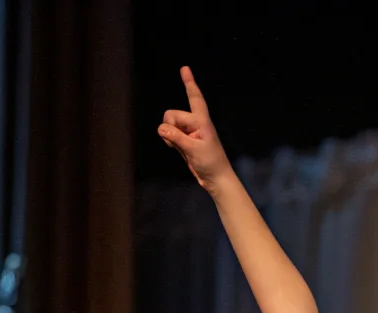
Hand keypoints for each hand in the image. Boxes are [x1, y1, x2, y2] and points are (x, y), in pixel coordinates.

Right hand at [158, 66, 232, 191]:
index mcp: (201, 121)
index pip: (195, 98)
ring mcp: (188, 132)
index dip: (189, 83)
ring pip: (168, 125)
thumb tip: (161, 128)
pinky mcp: (183, 141)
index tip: (184, 68)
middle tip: (182, 142)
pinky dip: (169, 141)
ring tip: (182, 148)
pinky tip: (177, 150)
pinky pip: (169, 135)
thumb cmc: (211, 163)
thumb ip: (176, 137)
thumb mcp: (193, 149)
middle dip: (170, 126)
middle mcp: (194, 123)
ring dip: (169, 135)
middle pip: (171, 114)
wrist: (216, 179)